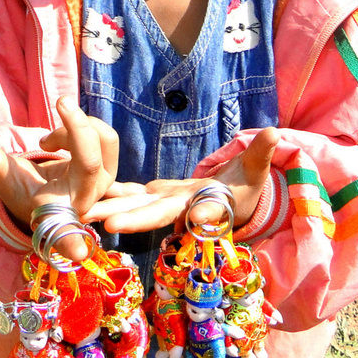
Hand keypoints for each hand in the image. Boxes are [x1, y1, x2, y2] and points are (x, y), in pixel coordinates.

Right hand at [0, 96, 117, 259]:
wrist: (44, 189)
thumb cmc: (25, 190)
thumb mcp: (5, 178)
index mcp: (59, 212)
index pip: (65, 228)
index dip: (70, 241)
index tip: (76, 253)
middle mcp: (88, 199)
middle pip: (93, 157)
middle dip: (76, 126)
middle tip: (58, 105)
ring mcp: (105, 183)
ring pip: (103, 139)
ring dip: (74, 128)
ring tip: (47, 141)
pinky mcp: (109, 166)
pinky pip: (103, 137)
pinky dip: (81, 128)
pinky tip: (60, 140)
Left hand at [84, 126, 278, 233]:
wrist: (235, 199)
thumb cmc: (249, 186)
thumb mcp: (256, 171)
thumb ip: (261, 153)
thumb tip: (275, 133)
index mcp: (206, 204)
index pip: (192, 210)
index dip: (173, 215)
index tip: (162, 219)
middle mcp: (181, 209)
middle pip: (153, 215)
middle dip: (130, 220)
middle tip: (103, 224)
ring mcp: (167, 202)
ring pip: (136, 207)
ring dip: (110, 209)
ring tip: (82, 211)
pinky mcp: (158, 195)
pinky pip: (133, 196)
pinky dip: (113, 195)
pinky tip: (90, 192)